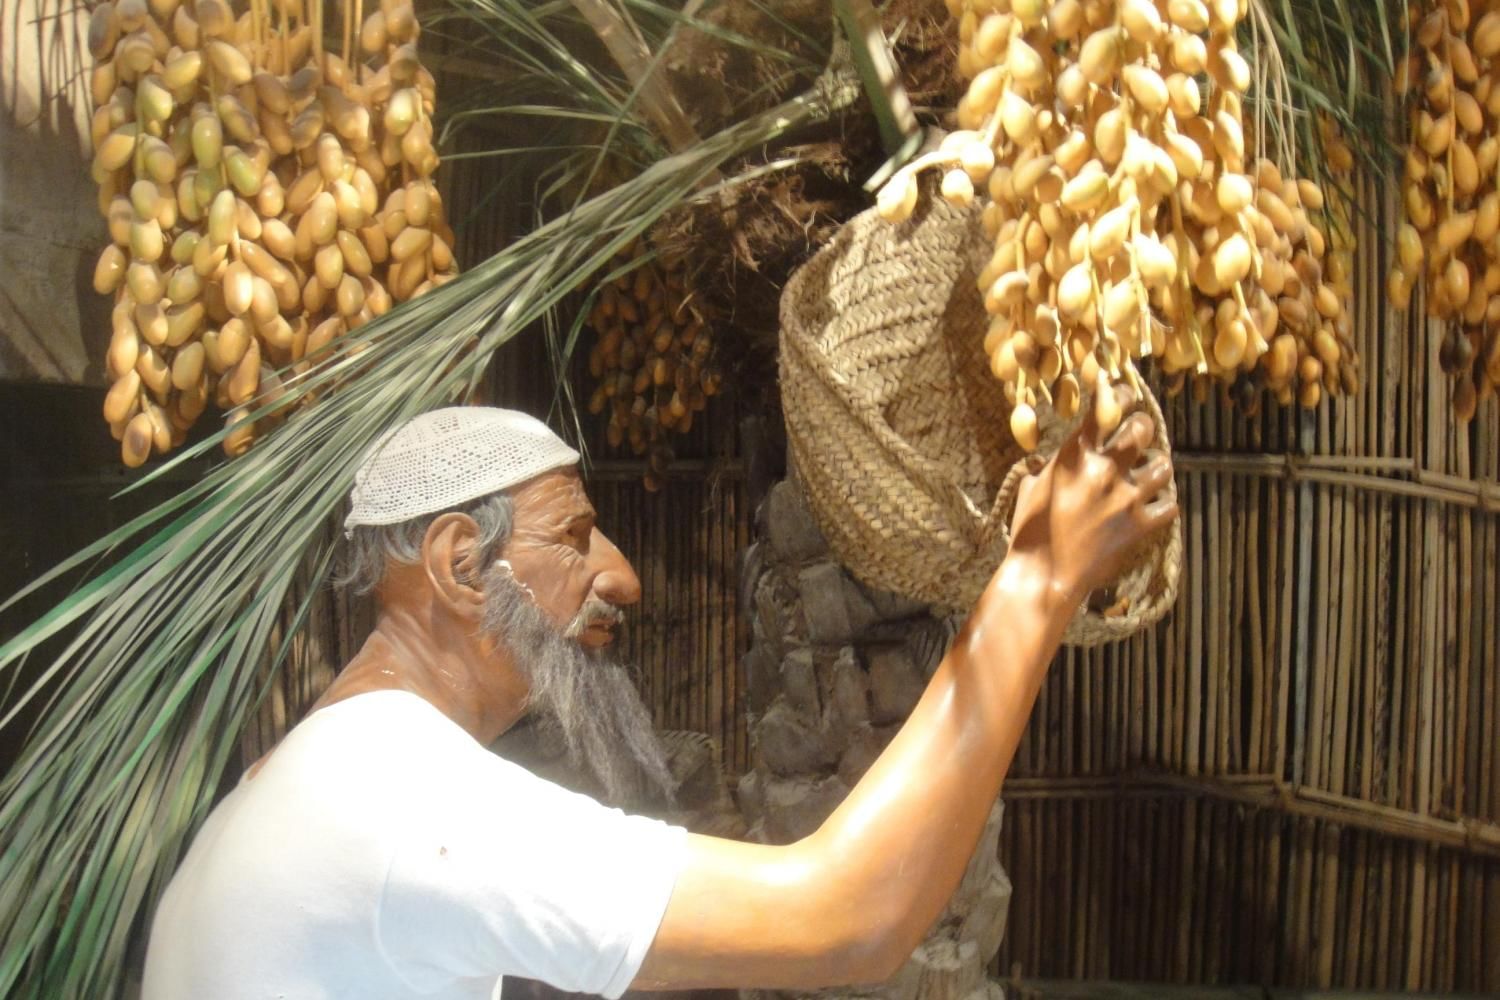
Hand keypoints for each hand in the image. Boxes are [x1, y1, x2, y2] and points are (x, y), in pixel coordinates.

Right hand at [1002, 383, 1177, 606]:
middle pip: (1142, 430)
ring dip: (1158, 466)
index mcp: (1074, 456)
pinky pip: (1169, 505)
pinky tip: (1154, 505)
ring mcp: (1126, 498)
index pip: (1104, 409)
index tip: (1124, 395)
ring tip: (1152, 470)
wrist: (1044, 576)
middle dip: (1143, 428)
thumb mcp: (1030, 489)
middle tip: (1141, 434)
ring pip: (1163, 466)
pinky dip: (1163, 503)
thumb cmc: (1030, 533)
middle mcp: (1104, 470)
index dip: (1119, 395)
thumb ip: (1049, 467)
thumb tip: (1054, 459)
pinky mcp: (1140, 526)